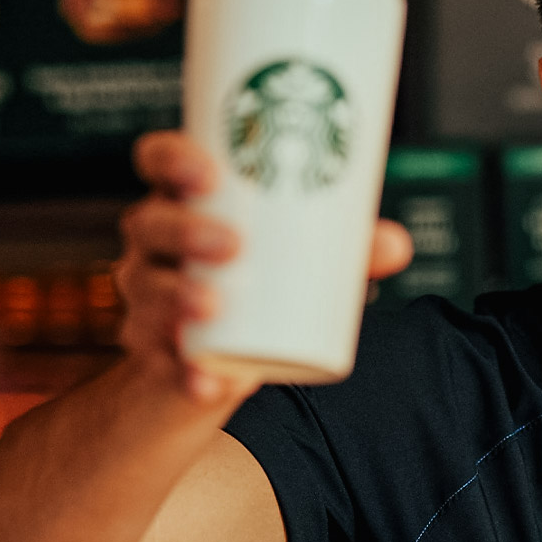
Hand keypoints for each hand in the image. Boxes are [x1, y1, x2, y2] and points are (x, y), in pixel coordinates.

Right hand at [113, 130, 413, 401]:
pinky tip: (206, 383)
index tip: (210, 174)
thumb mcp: (307, 257)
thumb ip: (350, 250)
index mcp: (187, 199)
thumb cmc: (264, 278)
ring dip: (175, 296)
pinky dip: (182, 372)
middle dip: (184, 230)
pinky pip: (157, 360)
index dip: (173, 158)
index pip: (159, 159)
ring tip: (213, 306)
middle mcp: (155, 242)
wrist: (219, 356)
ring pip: (145, 288)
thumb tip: (397, 245)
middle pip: (148, 223)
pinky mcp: (153, 350)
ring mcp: (147, 295)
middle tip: (232, 247)